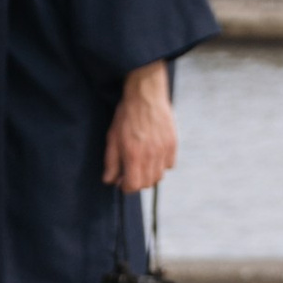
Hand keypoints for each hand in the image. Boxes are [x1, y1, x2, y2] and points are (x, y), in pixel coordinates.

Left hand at [103, 61, 176, 193]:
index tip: (121, 182)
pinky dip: (161, 165)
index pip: (133, 185)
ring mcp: (164, 150)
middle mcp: (151, 155)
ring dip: (149, 174)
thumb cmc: (126, 115)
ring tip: (141, 163)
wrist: (146, 95)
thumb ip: (111, 161)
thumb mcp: (113, 137)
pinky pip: (169, 165)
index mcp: (134, 154)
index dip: (126, 187)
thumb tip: (109, 180)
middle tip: (129, 173)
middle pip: (147, 183)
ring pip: (159, 176)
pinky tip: (153, 155)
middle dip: (137, 182)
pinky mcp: (173, 144)